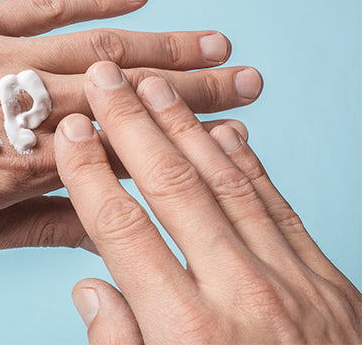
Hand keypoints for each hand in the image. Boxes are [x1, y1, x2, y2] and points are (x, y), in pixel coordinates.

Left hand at [0, 0, 260, 261]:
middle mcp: (20, 110)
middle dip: (195, 89)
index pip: (122, 156)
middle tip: (249, 80)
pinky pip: (42, 4)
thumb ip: (36, 226)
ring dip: (161, 46)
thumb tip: (100, 228)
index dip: (179, 147)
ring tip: (215, 41)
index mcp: (21, 169)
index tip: (226, 138)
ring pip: (96, 48)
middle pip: (125, 97)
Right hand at [55, 62, 360, 342]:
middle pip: (173, 187)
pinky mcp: (327, 282)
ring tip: (155, 86)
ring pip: (227, 183)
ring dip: (186, 127)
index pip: (121, 228)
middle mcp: (238, 294)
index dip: (90, 174)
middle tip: (107, 79)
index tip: (71, 133)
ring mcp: (292, 283)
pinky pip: (279, 206)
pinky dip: (249, 164)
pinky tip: (225, 133)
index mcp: (186, 332)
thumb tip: (90, 287)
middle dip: (133, 124)